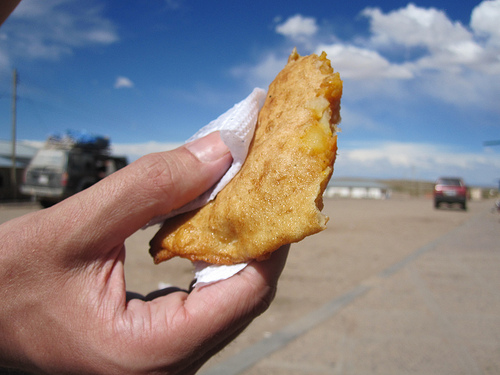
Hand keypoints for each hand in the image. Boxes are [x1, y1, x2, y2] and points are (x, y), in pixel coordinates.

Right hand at [0, 132, 288, 374]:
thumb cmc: (6, 283)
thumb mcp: (74, 227)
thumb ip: (150, 188)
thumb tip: (220, 152)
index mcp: (151, 351)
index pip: (248, 294)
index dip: (272, 239)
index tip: (276, 192)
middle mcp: (166, 368)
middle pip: (245, 300)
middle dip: (259, 241)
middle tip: (261, 190)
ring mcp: (162, 363)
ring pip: (228, 303)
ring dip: (238, 251)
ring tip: (237, 204)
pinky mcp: (155, 348)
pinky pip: (204, 307)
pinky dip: (213, 266)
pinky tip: (205, 233)